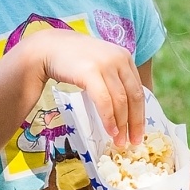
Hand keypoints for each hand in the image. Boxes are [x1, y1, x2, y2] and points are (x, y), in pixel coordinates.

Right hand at [22, 28, 144, 145]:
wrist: (49, 47)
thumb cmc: (73, 59)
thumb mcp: (100, 63)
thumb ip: (113, 79)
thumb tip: (124, 109)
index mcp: (124, 58)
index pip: (138, 90)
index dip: (140, 113)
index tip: (139, 131)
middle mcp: (119, 59)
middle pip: (134, 96)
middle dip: (134, 122)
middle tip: (133, 142)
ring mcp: (105, 64)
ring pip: (120, 101)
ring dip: (122, 124)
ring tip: (119, 141)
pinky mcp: (90, 72)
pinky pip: (104, 101)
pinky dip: (109, 118)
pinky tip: (110, 130)